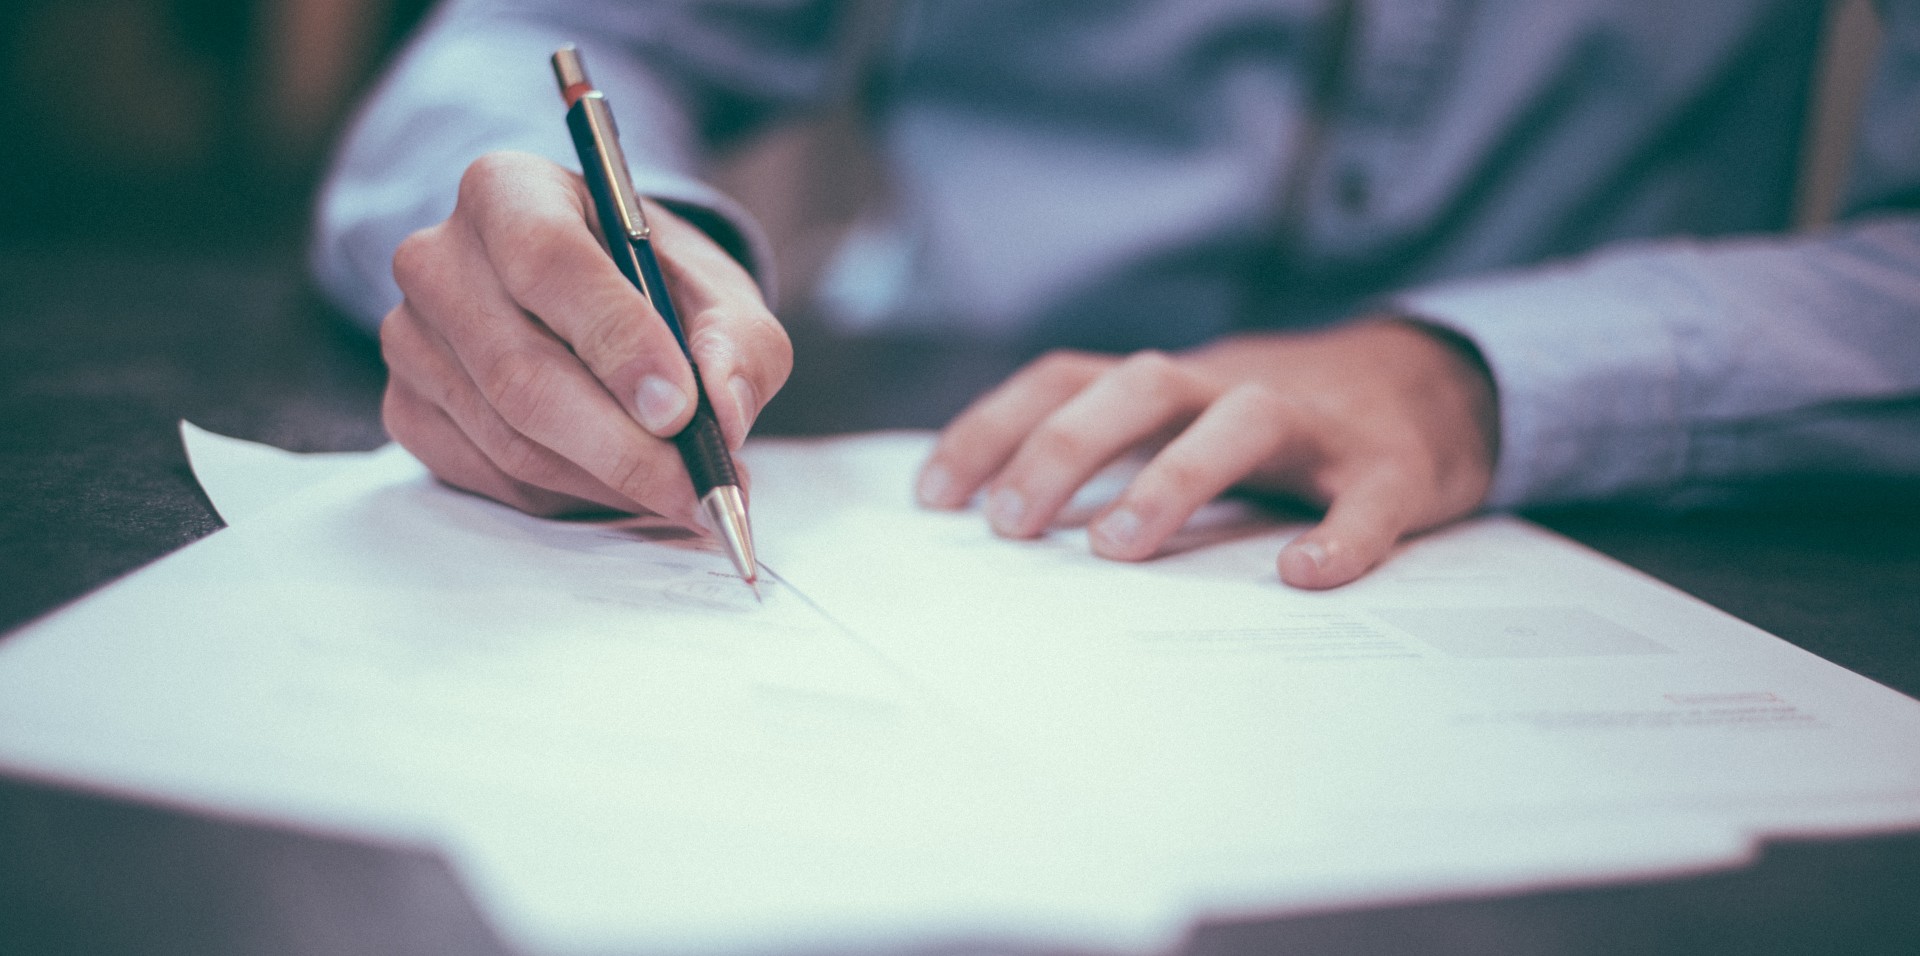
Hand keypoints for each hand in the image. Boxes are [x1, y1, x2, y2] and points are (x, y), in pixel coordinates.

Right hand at [380, 151, 789, 523]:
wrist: (593, 302)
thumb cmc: (653, 285)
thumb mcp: (718, 292)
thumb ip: (738, 342)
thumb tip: (724, 413)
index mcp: (508, 191)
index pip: (548, 261)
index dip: (617, 341)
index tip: (680, 409)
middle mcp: (438, 259)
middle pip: (521, 372)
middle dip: (623, 446)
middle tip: (698, 488)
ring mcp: (411, 339)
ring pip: (510, 439)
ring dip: (607, 481)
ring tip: (680, 491)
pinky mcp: (407, 408)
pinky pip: (491, 476)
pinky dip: (569, 496)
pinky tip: (620, 484)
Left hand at [915, 317, 1499, 587]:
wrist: (1434, 382)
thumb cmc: (1278, 424)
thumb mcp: (1185, 420)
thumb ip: (1111, 453)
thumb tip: (999, 522)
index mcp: (1173, 384)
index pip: (1066, 379)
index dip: (995, 427)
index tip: (933, 497)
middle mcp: (1232, 386)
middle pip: (1140, 386)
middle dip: (1065, 448)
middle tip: (1010, 526)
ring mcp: (1315, 424)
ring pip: (1242, 421)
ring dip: (1173, 477)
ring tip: (1118, 549)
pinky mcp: (1393, 467)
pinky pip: (1366, 497)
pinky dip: (1339, 534)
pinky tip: (1303, 575)